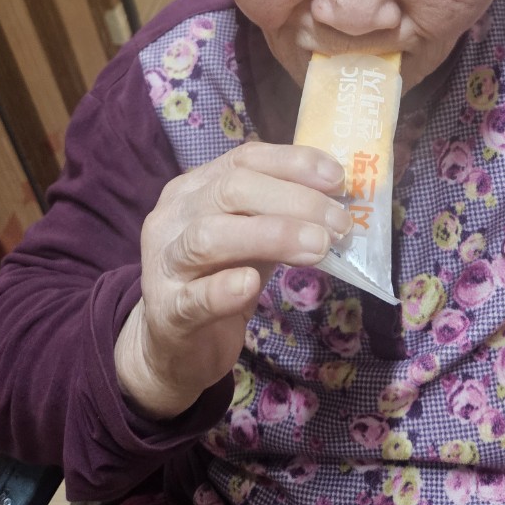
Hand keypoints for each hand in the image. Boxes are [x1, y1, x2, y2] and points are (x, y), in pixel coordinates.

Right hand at [114, 142, 349, 419]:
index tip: (338, 180)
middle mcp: (174, 216)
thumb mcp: (250, 238)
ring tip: (318, 248)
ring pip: (208, 236)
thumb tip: (337, 201)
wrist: (169, 346)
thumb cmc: (217, 279)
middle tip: (340, 224)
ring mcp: (165, 263)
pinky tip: (251, 286)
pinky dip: (224, 289)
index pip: (245, 158)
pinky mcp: (167, 313)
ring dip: (271, 236)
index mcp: (195, 187)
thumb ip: (281, 215)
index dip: (294, 163)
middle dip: (295, 201)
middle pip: (231, 189)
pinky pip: (194, 296)